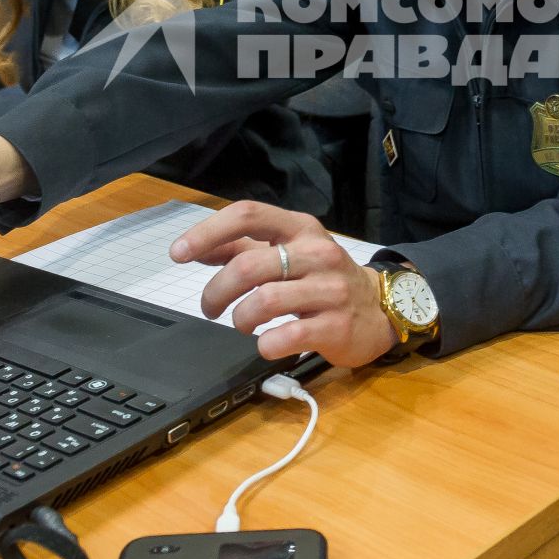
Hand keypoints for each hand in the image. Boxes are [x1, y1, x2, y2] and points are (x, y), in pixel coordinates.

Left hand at [171, 201, 395, 365]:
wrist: (379, 310)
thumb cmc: (323, 278)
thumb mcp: (289, 253)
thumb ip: (243, 248)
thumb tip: (197, 248)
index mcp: (300, 229)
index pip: (248, 215)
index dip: (207, 232)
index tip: (179, 253)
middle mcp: (316, 253)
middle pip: (248, 265)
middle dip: (216, 291)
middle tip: (210, 307)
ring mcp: (329, 289)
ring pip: (264, 301)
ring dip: (240, 318)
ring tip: (241, 324)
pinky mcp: (336, 326)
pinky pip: (287, 335)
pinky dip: (266, 343)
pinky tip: (267, 343)